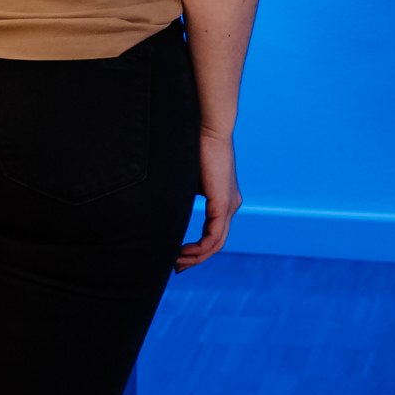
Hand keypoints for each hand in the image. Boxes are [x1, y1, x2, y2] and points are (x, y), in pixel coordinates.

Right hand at [178, 130, 238, 267]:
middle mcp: (230, 204)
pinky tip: (183, 252)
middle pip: (215, 242)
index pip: (213, 232)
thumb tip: (163, 207)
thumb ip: (181, 196)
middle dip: (195, 258)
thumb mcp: (186, 179)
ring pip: (215, 243)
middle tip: (176, 267)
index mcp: (223, 198)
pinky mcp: (224, 204)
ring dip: (196, 256)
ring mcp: (229, 205)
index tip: (178, 256)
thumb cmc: (194, 145)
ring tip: (177, 262)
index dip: (196, 248)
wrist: (208, 127)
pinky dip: (199, 249)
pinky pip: (214, 237)